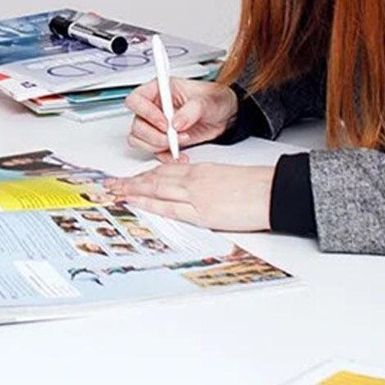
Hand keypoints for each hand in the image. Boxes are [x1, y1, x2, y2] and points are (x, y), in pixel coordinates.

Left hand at [105, 162, 273, 231]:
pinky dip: (150, 203)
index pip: (167, 171)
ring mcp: (196, 196)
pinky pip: (170, 207)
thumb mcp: (226, 177)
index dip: (146, 174)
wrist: (272, 191)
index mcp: (202, 170)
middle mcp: (195, 180)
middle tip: (112, 184)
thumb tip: (193, 193)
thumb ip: (206, 183)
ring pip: (157, 189)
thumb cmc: (255, 186)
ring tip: (116, 191)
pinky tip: (137, 202)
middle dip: (132, 181)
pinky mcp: (202, 213)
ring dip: (134, 190)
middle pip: (156, 179)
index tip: (132, 177)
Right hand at [125, 79, 237, 158]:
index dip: (145, 112)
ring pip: (139, 139)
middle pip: (137, 124)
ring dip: (158, 146)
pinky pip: (152, 152)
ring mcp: (156, 125)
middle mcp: (154, 107)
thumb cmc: (214, 99)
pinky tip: (180, 154)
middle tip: (174, 136)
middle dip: (154, 135)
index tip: (165, 123)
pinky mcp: (162, 140)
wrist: (225, 116)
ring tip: (180, 143)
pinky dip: (165, 157)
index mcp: (160, 90)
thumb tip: (177, 122)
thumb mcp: (207, 100)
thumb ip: (192, 110)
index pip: (137, 99)